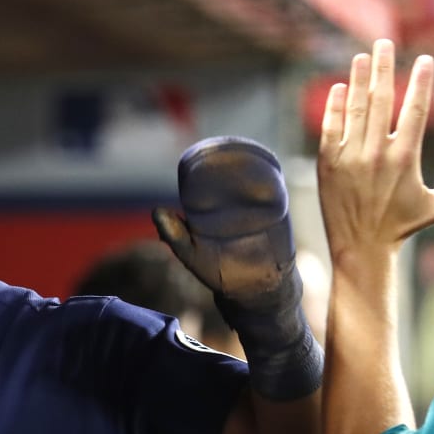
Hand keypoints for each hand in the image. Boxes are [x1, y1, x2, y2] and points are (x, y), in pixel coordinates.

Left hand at [153, 135, 295, 308]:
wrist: (256, 290)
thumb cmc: (221, 273)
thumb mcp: (193, 255)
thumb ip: (176, 235)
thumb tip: (156, 210)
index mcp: (212, 209)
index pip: (208, 177)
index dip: (206, 161)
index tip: (201, 151)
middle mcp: (234, 203)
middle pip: (234, 171)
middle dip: (231, 154)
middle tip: (226, 143)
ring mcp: (256, 206)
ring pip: (255, 175)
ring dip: (253, 161)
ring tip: (246, 149)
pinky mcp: (276, 211)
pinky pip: (275, 188)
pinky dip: (271, 175)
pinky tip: (269, 165)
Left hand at [317, 40, 433, 260]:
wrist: (360, 248)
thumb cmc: (401, 228)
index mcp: (405, 158)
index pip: (414, 109)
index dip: (420, 82)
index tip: (424, 60)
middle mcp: (376, 153)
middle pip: (381, 100)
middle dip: (383, 68)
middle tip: (384, 43)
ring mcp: (349, 157)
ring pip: (354, 109)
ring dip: (357, 80)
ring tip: (361, 57)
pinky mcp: (327, 164)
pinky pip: (330, 129)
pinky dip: (334, 107)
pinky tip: (339, 88)